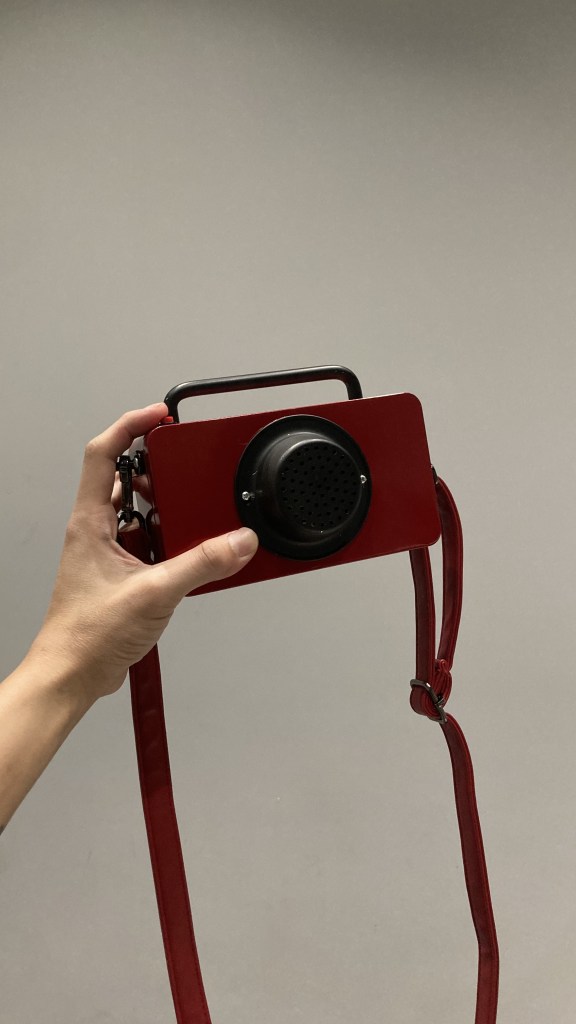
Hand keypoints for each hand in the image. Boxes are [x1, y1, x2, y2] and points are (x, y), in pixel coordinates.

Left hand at [27, 403, 257, 708]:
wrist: (73, 675)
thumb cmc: (87, 636)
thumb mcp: (154, 594)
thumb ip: (200, 565)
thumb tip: (236, 542)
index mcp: (91, 522)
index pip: (103, 452)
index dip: (130, 425)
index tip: (159, 416)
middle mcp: (96, 531)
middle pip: (124, 477)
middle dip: (156, 470)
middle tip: (184, 468)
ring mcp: (107, 552)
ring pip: (138, 511)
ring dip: (165, 509)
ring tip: (189, 513)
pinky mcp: (121, 573)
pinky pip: (148, 542)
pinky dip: (169, 540)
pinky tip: (188, 553)